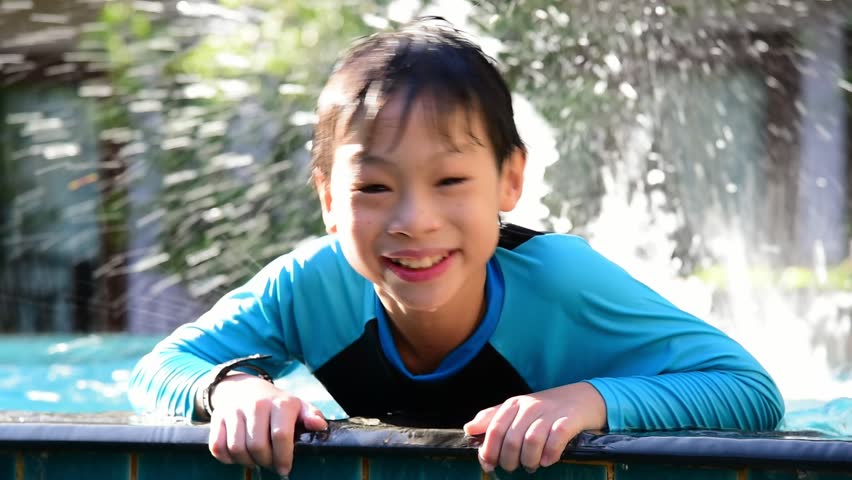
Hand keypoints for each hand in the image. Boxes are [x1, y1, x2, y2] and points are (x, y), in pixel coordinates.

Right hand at [205, 373, 327, 475]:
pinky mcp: (217, 418)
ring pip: (237, 449)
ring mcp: (234, 411)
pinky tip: (238, 456)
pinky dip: (227, 458)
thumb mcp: (297, 406)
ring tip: (255, 459)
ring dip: (247, 461)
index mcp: (279, 403)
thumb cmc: (275, 403)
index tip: (285, 469)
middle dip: (265, 462)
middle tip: (270, 463)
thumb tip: (320, 426)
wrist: (243, 387)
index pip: (280, 436)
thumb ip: (311, 416)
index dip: (283, 457)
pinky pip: (217, 447)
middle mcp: (256, 405)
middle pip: (257, 446)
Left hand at [463, 382, 605, 472]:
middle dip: (510, 460)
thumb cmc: (545, 409)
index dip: (489, 450)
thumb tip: (468, 429)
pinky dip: (550, 454)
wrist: (582, 398)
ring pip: (532, 440)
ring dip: (529, 460)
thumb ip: (492, 419)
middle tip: (514, 467)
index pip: (494, 429)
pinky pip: (556, 439)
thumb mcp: (517, 410)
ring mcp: (550, 412)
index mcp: (514, 404)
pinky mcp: (569, 420)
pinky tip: (547, 461)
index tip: (489, 465)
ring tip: (531, 466)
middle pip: (512, 439)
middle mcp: (530, 406)